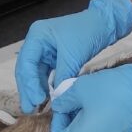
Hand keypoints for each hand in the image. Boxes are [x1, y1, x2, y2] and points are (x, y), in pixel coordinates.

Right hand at [15, 0, 131, 113]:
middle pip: (26, 69)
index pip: (26, 63)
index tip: (36, 100)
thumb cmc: (88, 32)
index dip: (29, 83)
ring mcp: (44, 49)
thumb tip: (56, 99)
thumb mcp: (73, 56)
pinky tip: (46, 99)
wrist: (105, 23)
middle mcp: (37, 41)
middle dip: (28, 89)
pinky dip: (45, 85)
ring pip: (34, 73)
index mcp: (37, 35)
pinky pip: (45, 74)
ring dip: (35, 89)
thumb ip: (62, 77)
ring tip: (35, 108)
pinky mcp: (53, 56)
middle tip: (30, 108)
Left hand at [49, 54, 131, 131]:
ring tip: (90, 106)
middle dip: (70, 124)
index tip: (64, 107)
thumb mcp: (78, 89)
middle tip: (75, 104)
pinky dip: (98, 128)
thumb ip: (63, 101)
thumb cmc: (108, 89)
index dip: (56, 125)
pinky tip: (104, 110)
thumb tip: (59, 107)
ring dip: (84, 126)